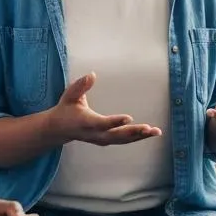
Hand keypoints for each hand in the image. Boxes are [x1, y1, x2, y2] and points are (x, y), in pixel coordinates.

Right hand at [47, 72, 161, 146]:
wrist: (58, 129)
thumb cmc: (66, 109)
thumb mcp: (70, 95)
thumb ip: (80, 86)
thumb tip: (92, 74)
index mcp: (86, 122)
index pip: (102, 123)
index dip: (114, 122)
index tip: (129, 118)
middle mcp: (95, 134)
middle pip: (116, 136)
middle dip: (133, 132)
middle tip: (149, 128)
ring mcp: (101, 139)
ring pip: (123, 140)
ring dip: (140, 136)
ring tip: (156, 131)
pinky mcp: (107, 140)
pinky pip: (124, 140)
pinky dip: (137, 138)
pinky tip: (150, 133)